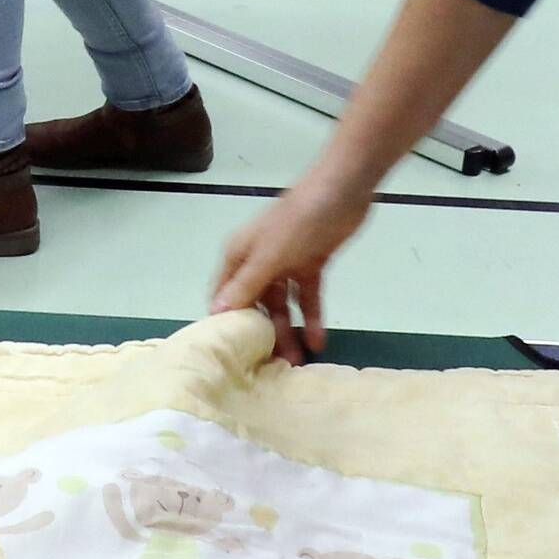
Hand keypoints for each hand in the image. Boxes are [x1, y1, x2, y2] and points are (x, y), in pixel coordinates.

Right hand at [206, 167, 374, 353]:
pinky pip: (306, 297)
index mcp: (239, 256)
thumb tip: (216, 313)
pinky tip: (317, 340)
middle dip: (262, 333)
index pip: (224, 295)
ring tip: (296, 361)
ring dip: (287, 330)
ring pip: (281, 305)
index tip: (230, 354)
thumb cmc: (298, 221)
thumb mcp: (268, 257)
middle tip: (270, 366)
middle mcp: (257, 262)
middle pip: (255, 305)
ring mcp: (285, 264)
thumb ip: (245, 286)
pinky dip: (311, 317)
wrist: (342, 192)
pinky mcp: (310, 265)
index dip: (225, 323)